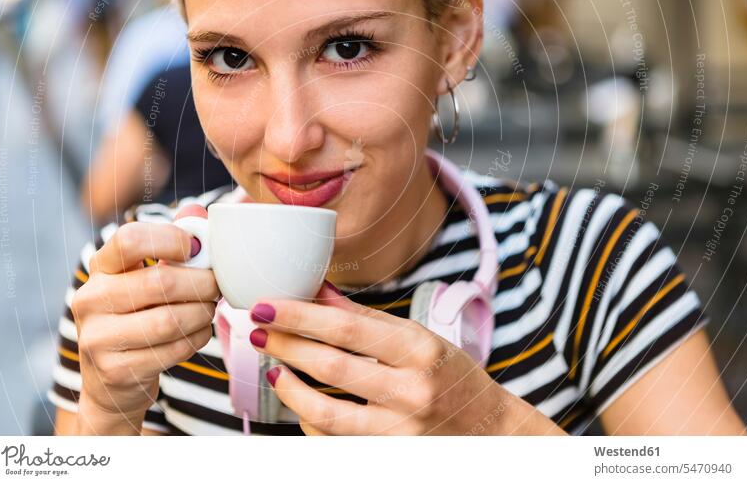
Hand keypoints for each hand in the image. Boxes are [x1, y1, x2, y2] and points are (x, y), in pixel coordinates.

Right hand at [72, 205, 219, 431]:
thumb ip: (173, 241)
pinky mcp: (115, 370)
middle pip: (160, 281)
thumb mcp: (149, 274)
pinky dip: (196, 338)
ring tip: (208, 308)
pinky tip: (197, 332)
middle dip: (202, 283)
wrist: (113, 381)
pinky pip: (173, 349)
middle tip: (217, 286)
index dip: (170, 239)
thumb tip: (197, 212)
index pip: (129, 239)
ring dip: (202, 313)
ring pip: (170, 319)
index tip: (195, 249)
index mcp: (101, 267)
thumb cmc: (140, 315)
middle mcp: (91, 299)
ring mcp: (97, 337)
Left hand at [247, 282, 524, 434]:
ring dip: (290, 389)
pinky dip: (311, 421)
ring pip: (327, 413)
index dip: (300, 315)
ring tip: (273, 368)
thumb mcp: (419, 337)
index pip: (348, 328)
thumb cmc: (450, 375)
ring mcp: (400, 431)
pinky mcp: (389, 455)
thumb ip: (366, 318)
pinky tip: (301, 403)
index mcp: (421, 350)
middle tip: (259, 331)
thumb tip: (319, 291)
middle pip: (332, 367)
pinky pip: (336, 442)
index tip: (266, 305)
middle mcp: (412, 391)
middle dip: (287, 345)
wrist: (488, 430)